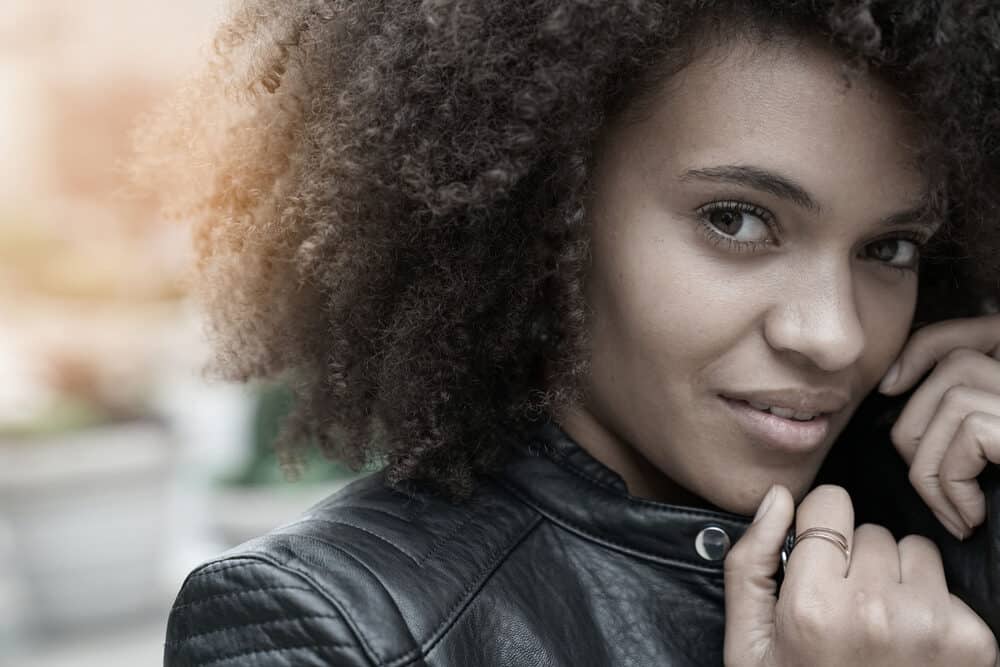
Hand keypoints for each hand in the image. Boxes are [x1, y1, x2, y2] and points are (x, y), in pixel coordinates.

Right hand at [724, 484, 998, 666]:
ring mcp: (929, 625)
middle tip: (845, 609)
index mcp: (813, 606)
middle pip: (872, 530)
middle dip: (857, 559)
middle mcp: (875, 610)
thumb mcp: (748, 643)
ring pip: (915, 550)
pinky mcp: (971, 642)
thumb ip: (749, 564)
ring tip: (879, 624)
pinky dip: (931, 608)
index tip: (817, 557)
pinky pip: (948, 588)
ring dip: (898, 577)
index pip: (830, 502)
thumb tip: (778, 497)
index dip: (820, 525)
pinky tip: (910, 645)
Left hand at [877, 313, 999, 539]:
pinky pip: (969, 433)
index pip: (967, 334)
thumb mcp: (978, 459)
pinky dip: (954, 481)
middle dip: (916, 428)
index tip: (888, 386)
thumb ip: (952, 417)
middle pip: (953, 366)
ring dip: (933, 464)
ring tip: (954, 511)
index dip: (920, 350)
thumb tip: (891, 383)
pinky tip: (972, 517)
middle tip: (933, 490)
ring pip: (953, 399)